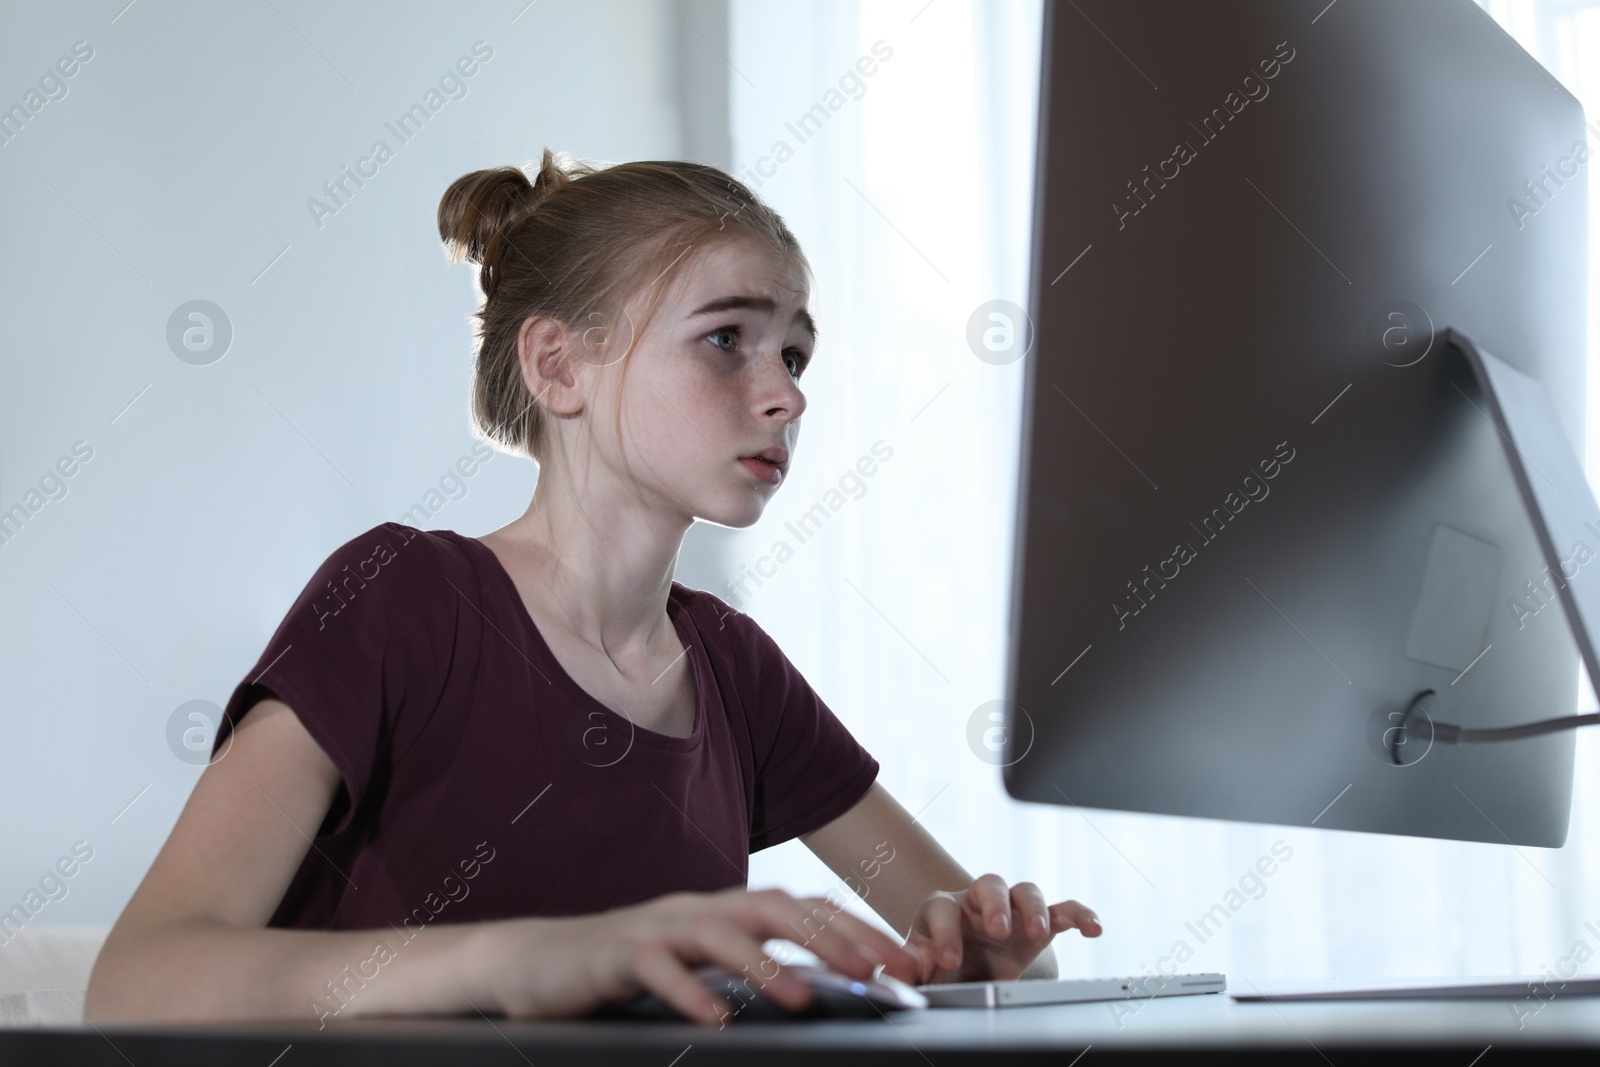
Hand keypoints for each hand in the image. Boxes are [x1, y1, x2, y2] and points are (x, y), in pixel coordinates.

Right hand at [485, 886, 921, 1025]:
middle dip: (830, 937)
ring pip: (720, 932)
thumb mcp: (696, 963)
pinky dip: (689, 992)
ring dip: (767, 964)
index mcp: (723, 909)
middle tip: (876, 971)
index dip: (856, 929)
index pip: (802, 908)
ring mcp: (656, 926)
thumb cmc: (625, 966)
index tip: (904, 961)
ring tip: (806, 997)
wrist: (532, 962)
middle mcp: (697, 908)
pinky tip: (716, 1020)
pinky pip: (657, 969)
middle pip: (773, 908)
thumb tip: (824, 988)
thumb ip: (749, 966)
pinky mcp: (615, 954)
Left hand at [901, 874, 1100, 983]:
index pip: (942, 909)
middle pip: (988, 884)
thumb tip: (903, 970)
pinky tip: (1093, 928)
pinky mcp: (1038, 926)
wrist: (964, 978)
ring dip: (1034, 908)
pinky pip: (1062, 911)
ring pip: (1026, 891)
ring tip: (1037, 932)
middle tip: (997, 931)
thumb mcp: (916, 972)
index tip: (948, 961)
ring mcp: (1011, 910)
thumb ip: (905, 970)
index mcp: (942, 910)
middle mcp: (977, 902)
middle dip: (995, 905)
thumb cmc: (937, 969)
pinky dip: (1079, 915)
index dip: (946, 933)